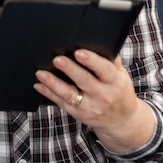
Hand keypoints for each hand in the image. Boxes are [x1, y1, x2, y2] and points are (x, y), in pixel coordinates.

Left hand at [34, 50, 154, 153]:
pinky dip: (49, 94)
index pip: (104, 70)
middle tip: (57, 59)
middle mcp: (103, 96)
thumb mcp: (122, 75)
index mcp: (116, 83)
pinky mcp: (79, 114)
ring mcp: (90, 107)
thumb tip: (101, 41)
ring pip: (70, 95)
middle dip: (70, 70)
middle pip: (85, 81)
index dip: (92, 61)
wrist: (121, 121)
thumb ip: (113, 60)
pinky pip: (62, 103)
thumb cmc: (120, 92)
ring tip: (42, 74)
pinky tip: (39, 85)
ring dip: (54, 84)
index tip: (79, 52)